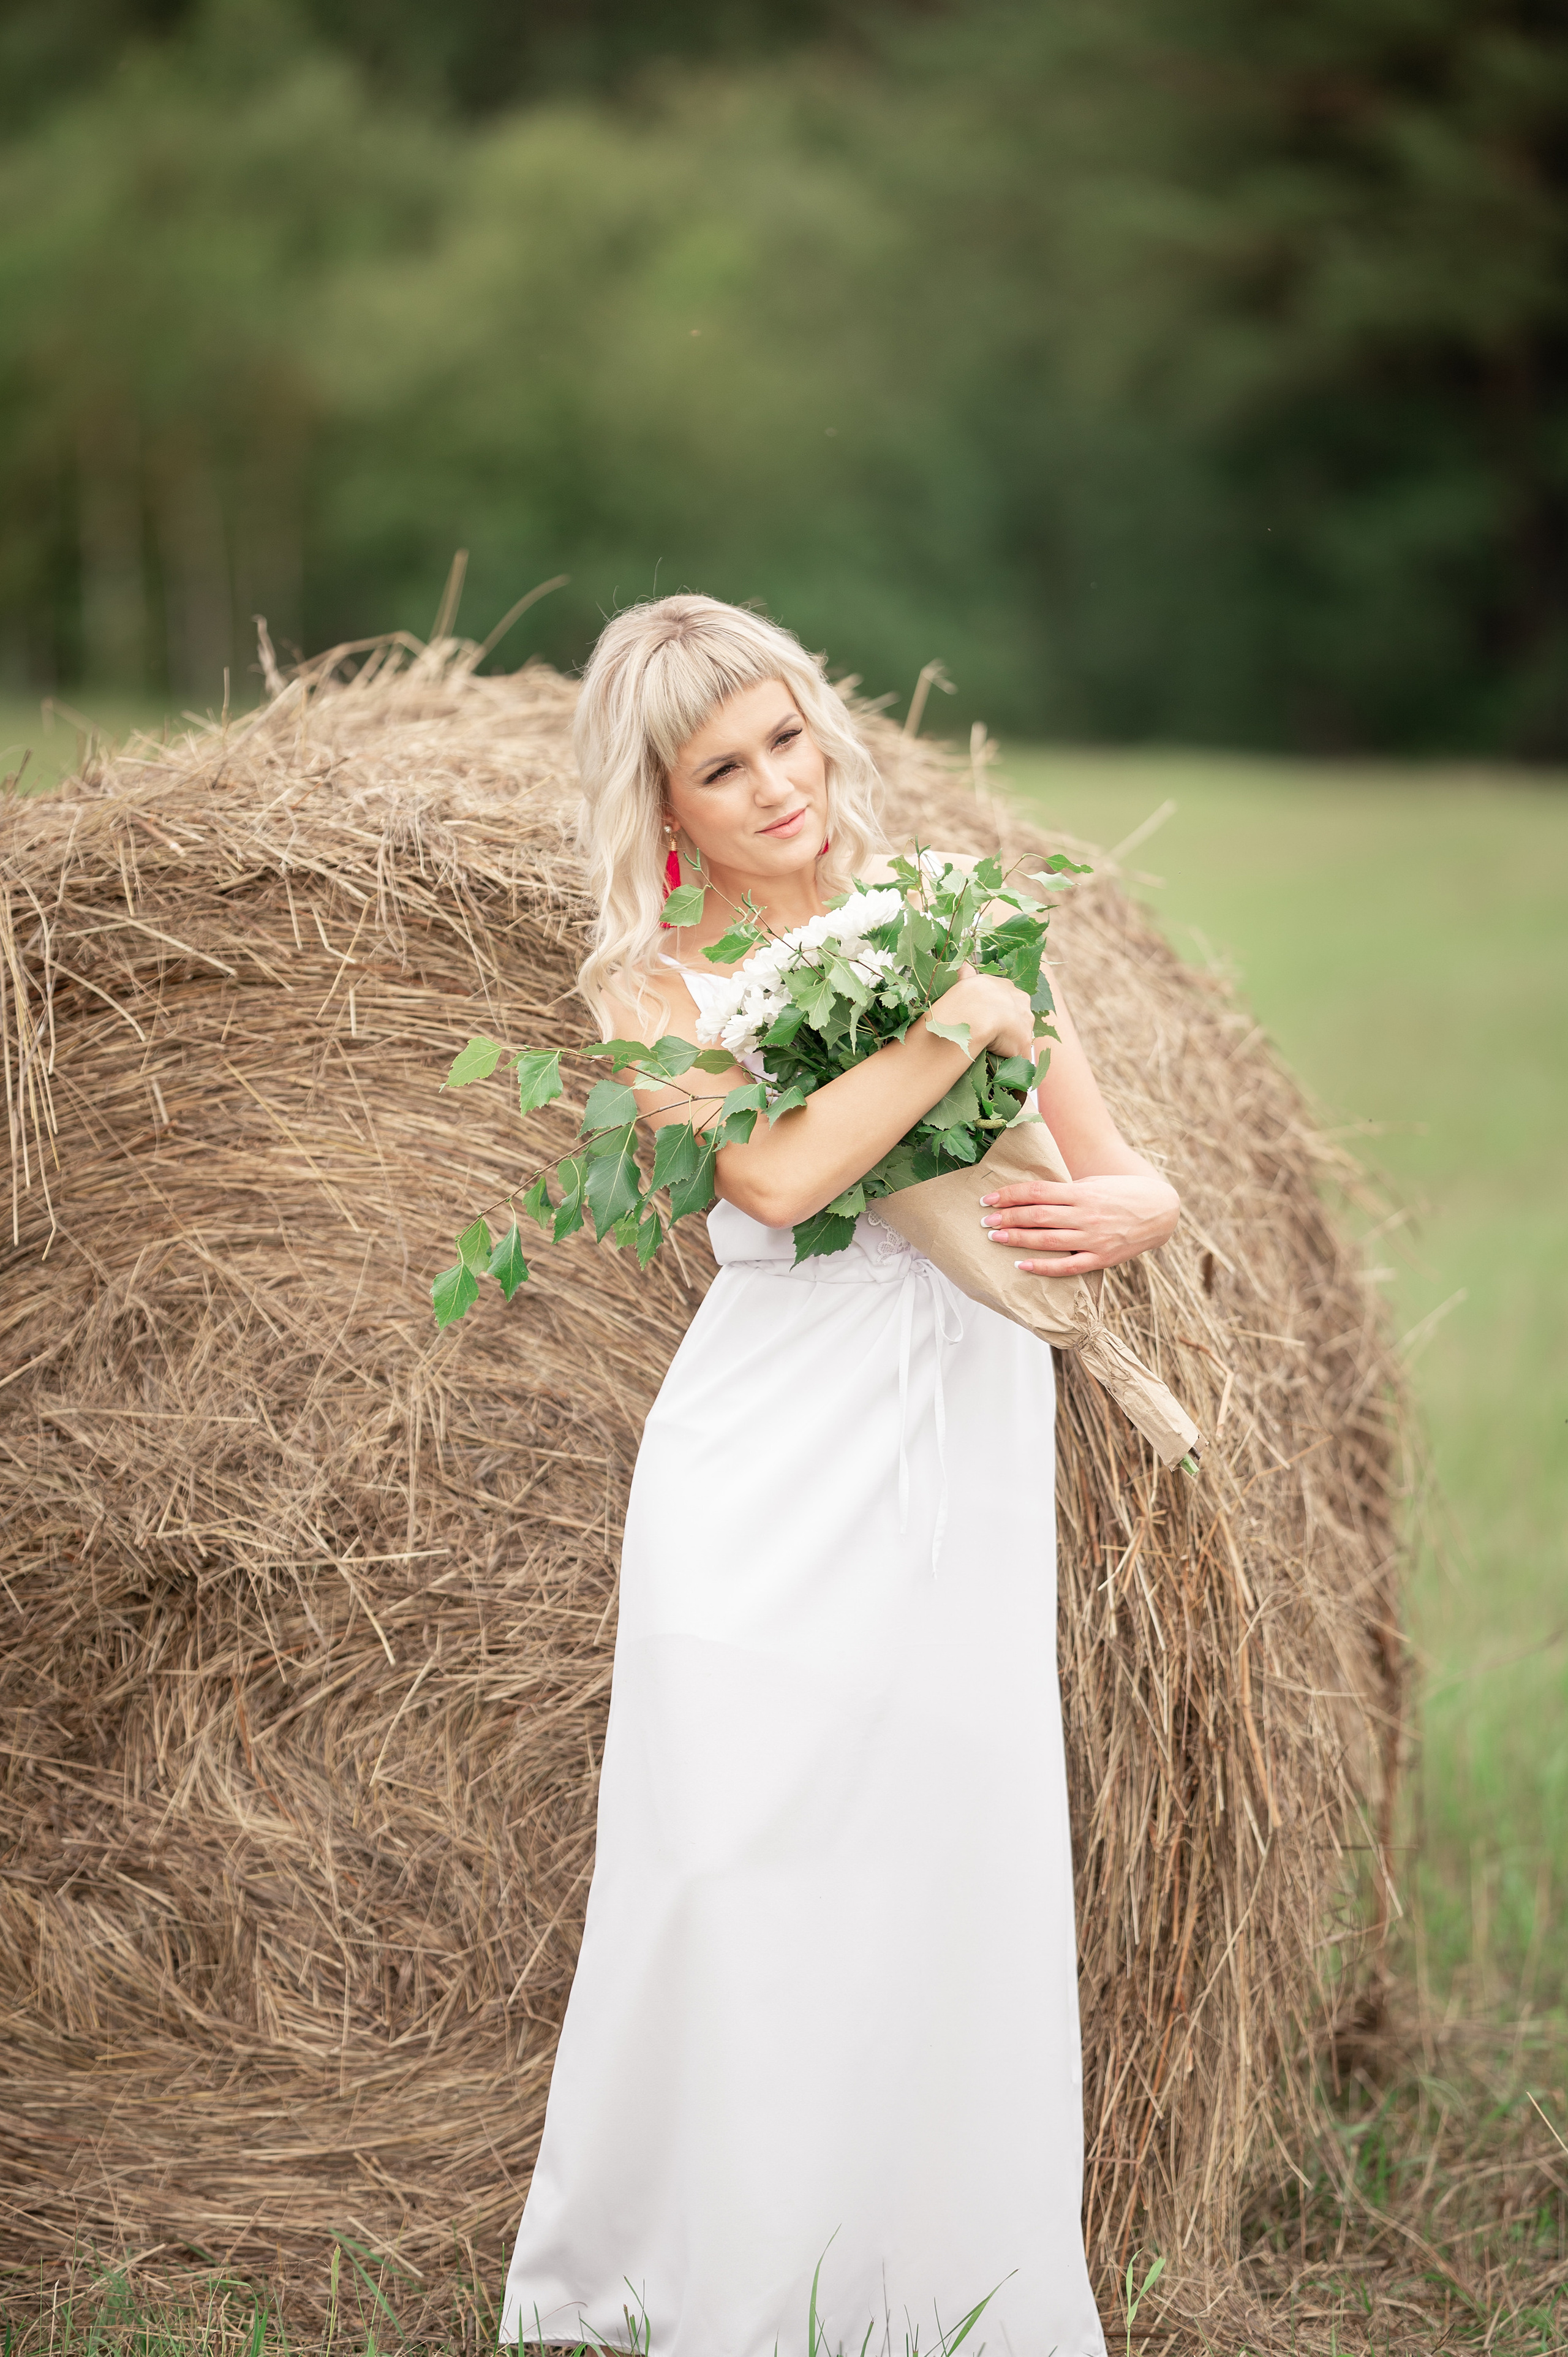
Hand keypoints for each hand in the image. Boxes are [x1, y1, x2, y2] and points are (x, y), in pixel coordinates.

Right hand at [938, 968, 1035, 1060]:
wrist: (975, 1013)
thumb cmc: (966, 997)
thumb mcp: (965, 980)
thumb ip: (967, 975)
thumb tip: (964, 965)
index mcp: (1007, 987)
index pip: (1008, 999)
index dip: (999, 1009)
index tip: (987, 1017)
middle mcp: (1022, 1002)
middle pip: (1019, 1016)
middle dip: (1010, 1025)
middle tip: (991, 1035)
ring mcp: (1025, 1023)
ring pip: (1021, 1035)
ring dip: (1010, 1043)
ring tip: (992, 1051)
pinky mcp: (1023, 1043)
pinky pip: (1019, 1055)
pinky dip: (1010, 1060)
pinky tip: (998, 1063)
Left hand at [978, 1172, 1179, 1274]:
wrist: (1161, 1210)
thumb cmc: (1123, 1192)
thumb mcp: (1095, 1182)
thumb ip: (1066, 1190)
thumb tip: (1031, 1194)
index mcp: (1083, 1192)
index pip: (1037, 1191)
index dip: (1010, 1195)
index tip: (989, 1198)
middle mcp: (1086, 1215)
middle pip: (1037, 1215)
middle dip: (1008, 1217)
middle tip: (985, 1220)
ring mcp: (1094, 1238)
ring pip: (1047, 1240)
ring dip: (1018, 1239)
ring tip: (995, 1236)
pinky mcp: (1102, 1258)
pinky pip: (1068, 1266)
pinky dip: (1043, 1267)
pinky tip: (1022, 1265)